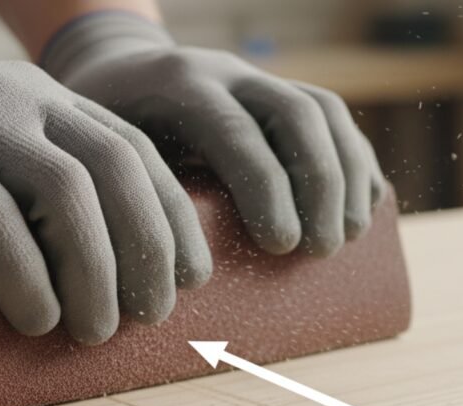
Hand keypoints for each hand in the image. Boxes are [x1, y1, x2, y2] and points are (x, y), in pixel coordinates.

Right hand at [0, 52, 211, 343]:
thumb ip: (32, 189)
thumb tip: (105, 276)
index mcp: (41, 102)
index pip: (134, 153)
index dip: (173, 219)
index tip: (192, 278)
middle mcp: (16, 101)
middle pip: (114, 170)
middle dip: (148, 249)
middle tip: (153, 315)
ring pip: (65, 194)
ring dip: (95, 272)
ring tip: (95, 332)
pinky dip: (26, 277)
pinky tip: (37, 319)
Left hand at [43, 13, 387, 256]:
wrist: (115, 69)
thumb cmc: (99, 131)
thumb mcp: (96, 152)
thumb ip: (119, 196)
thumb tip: (134, 279)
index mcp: (179, 84)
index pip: (234, 130)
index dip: (265, 187)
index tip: (281, 247)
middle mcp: (227, 72)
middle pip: (295, 115)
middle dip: (318, 184)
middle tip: (319, 249)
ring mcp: (259, 78)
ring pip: (324, 111)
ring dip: (346, 175)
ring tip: (347, 236)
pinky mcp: (280, 93)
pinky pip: (333, 115)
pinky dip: (356, 158)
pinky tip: (366, 202)